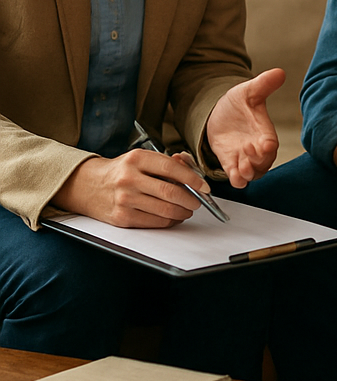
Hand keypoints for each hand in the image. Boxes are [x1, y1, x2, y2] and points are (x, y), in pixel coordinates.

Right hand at [51, 149, 205, 227]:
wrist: (87, 185)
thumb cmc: (121, 170)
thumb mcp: (141, 159)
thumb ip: (167, 163)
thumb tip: (192, 170)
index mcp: (137, 159)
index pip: (172, 168)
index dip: (193, 178)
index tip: (204, 186)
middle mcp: (129, 178)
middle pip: (171, 192)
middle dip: (191, 199)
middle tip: (198, 201)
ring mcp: (124, 199)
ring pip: (165, 210)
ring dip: (182, 212)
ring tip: (187, 209)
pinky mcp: (122, 217)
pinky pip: (154, 222)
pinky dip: (169, 221)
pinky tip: (173, 217)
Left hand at [205, 68, 283, 186]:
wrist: (218, 114)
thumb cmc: (237, 104)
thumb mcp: (248, 91)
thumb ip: (263, 84)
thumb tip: (279, 72)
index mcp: (264, 132)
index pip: (272, 144)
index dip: (269, 147)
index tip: (266, 145)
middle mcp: (256, 148)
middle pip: (264, 163)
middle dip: (257, 162)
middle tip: (247, 153)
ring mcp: (244, 157)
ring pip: (253, 173)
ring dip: (248, 173)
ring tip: (241, 168)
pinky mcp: (230, 164)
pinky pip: (237, 178)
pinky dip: (237, 180)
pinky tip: (234, 176)